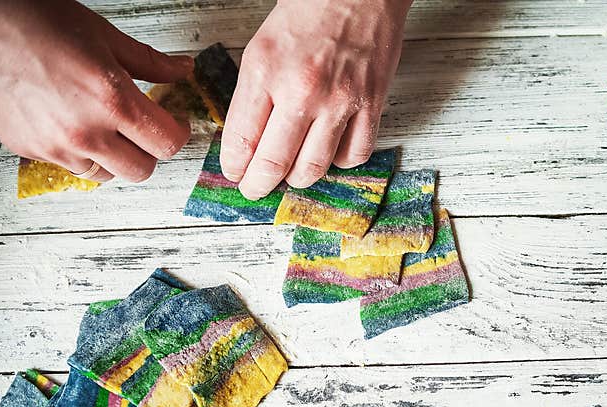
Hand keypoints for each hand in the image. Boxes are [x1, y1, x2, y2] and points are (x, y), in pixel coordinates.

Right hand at [0, 0, 191, 181]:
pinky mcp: (32, 151)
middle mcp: (85, 132)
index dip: (178, 133)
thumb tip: (182, 69)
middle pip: (141, 170)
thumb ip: (150, 62)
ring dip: (115, 156)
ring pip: (107, 174)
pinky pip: (72, 167)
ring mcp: (56, 147)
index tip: (175, 124)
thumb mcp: (104, 35)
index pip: (167, 143)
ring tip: (106, 127)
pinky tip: (74, 125)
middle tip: (144, 129)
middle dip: (149, 150)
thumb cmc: (35, 21)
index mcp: (111, 100)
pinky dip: (81, 153)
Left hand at [221, 0, 412, 199]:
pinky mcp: (371, 105)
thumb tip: (248, 140)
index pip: (241, 139)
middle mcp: (302, 91)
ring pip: (313, 168)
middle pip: (274, 163)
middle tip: (255, 189)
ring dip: (298, 178)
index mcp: (266, 71)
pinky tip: (331, 152)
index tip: (236, 173)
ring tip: (292, 173)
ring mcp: (340, 101)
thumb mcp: (262, 47)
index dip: (235, 166)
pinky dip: (340, 162)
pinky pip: (354, 155)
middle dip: (259, 184)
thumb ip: (254, 95)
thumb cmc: (309, 12)